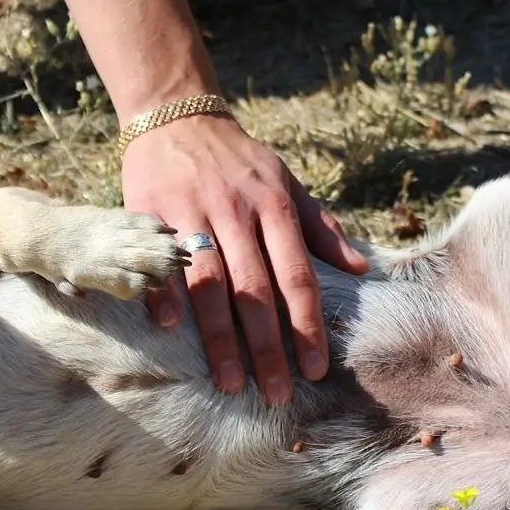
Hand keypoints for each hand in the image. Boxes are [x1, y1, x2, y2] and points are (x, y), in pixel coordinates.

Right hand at [121, 113, 368, 404]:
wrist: (176, 116)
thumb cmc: (238, 160)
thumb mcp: (285, 182)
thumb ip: (319, 227)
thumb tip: (359, 269)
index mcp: (274, 206)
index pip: (297, 275)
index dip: (307, 324)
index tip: (315, 369)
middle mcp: (236, 211)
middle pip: (256, 289)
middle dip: (268, 346)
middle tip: (276, 393)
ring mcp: (191, 211)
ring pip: (210, 283)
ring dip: (220, 337)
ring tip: (230, 382)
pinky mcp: (149, 211)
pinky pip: (158, 259)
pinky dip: (163, 292)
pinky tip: (169, 329)